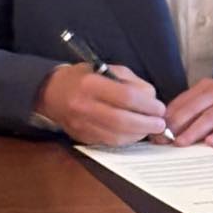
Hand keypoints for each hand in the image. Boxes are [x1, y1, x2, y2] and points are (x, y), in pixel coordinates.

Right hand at [35, 62, 166, 145]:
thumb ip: (131, 83)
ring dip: (139, 135)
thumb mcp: (108, 70)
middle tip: (160, 124)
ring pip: (117, 136)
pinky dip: (127, 140)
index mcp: (91, 84)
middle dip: (146, 124)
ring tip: (151, 129)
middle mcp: (84, 106)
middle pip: (122, 121)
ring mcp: (81, 124)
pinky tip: (136, 134)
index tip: (160, 108)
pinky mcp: (82, 137)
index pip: (126, 97)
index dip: (147, 105)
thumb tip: (152, 99)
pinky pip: (109, 143)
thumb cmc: (84, 78)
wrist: (52, 93)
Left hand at [162, 76, 212, 146]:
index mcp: (207, 87)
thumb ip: (196, 107)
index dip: (167, 119)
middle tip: (163, 141)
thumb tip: (169, 126)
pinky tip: (211, 143)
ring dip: (193, 130)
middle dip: (175, 126)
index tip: (154, 134)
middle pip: (192, 109)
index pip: (181, 103)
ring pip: (210, 117)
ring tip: (181, 143)